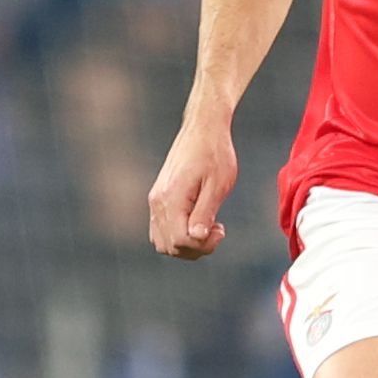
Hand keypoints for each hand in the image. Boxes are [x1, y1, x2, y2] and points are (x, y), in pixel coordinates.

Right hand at [147, 115, 236, 258]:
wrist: (203, 129)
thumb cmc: (215, 154)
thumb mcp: (218, 184)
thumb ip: (204, 213)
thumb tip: (196, 237)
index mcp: (171, 199)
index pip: (181, 241)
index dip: (203, 245)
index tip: (222, 229)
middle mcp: (157, 202)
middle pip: (170, 247)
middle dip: (196, 248)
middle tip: (218, 229)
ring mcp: (155, 201)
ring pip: (164, 243)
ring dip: (187, 245)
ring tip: (208, 227)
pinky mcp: (159, 199)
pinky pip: (161, 231)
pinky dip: (178, 236)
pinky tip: (197, 223)